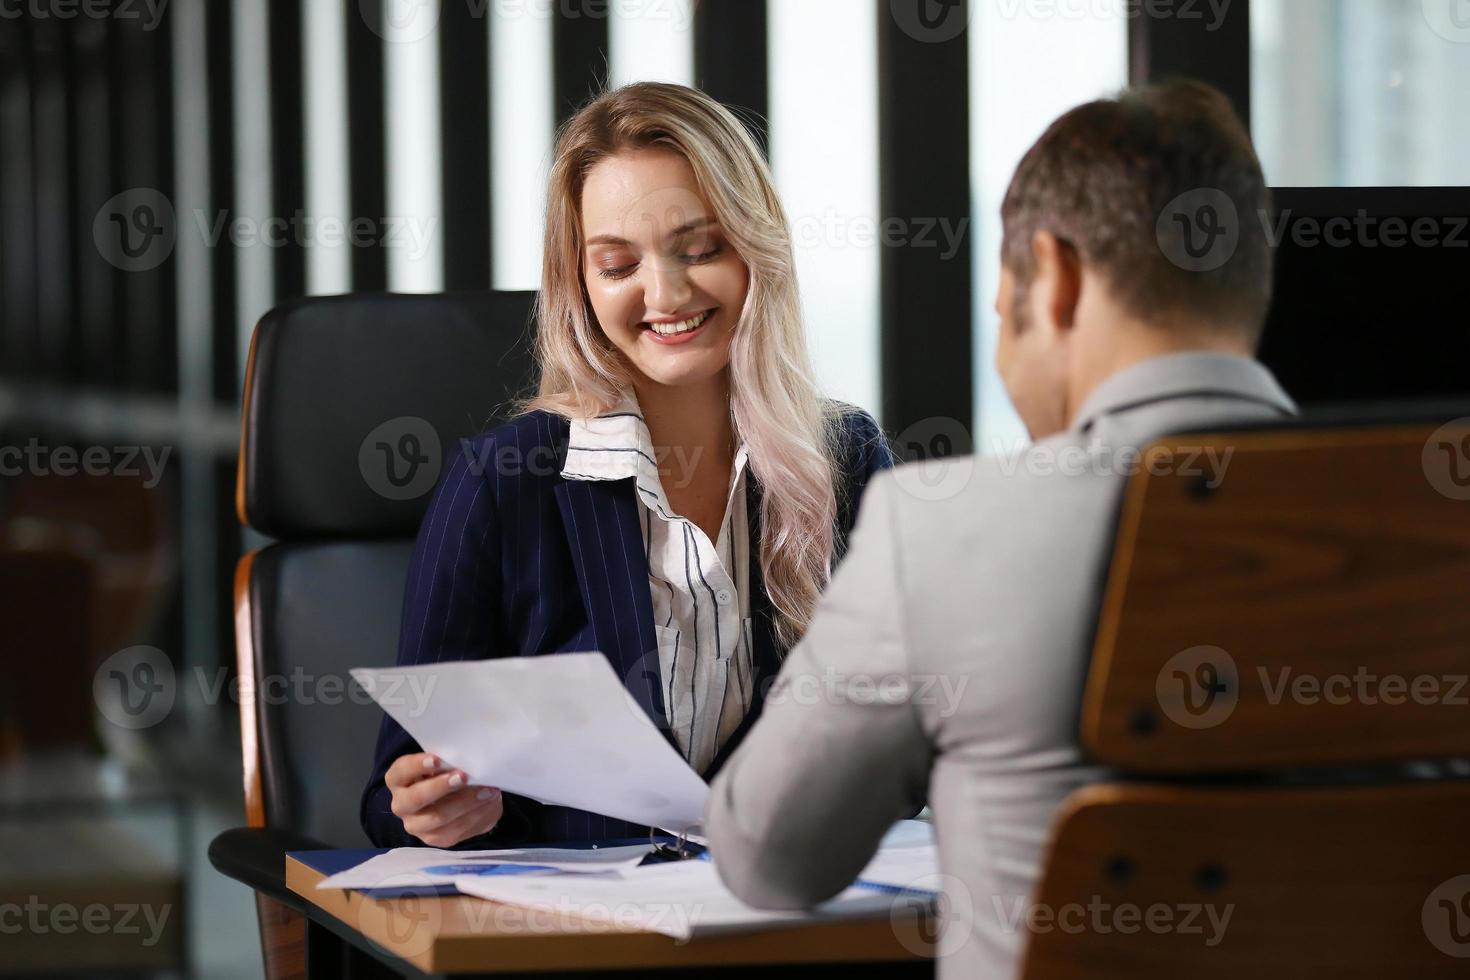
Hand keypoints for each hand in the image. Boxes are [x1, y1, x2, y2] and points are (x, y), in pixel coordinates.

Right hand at [386, 753, 502, 847]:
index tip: (437, 759)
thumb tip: (466, 762)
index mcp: (398, 780)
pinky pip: (455, 829)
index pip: (401, 771)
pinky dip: (475, 814)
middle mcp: (401, 804)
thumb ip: (449, 764)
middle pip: (415, 798)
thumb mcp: (445, 765)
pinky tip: (488, 802)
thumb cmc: (449, 774)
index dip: (417, 765)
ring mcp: (415, 825)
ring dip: (466, 802)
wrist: (462, 801)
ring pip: (438, 816)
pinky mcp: (434, 839)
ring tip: (487, 790)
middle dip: (441, 787)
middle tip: (463, 776)